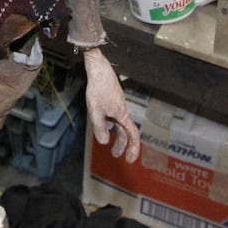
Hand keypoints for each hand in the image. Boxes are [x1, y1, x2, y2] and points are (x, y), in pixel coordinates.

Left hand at [83, 48, 139, 162]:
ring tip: (107, 141)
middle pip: (125, 131)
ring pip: (120, 122)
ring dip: (115, 134)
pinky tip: (103, 121)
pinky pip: (115, 115)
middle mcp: (123, 110)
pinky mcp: (113, 98)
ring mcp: (118, 103)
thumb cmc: (97, 88)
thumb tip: (103, 142)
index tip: (129, 160)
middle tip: (115, 155)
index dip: (133, 149)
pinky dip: (111, 123)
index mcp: (122, 114)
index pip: (132, 135)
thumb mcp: (95, 111)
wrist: (99, 68)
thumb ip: (99, 127)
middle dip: (121, 144)